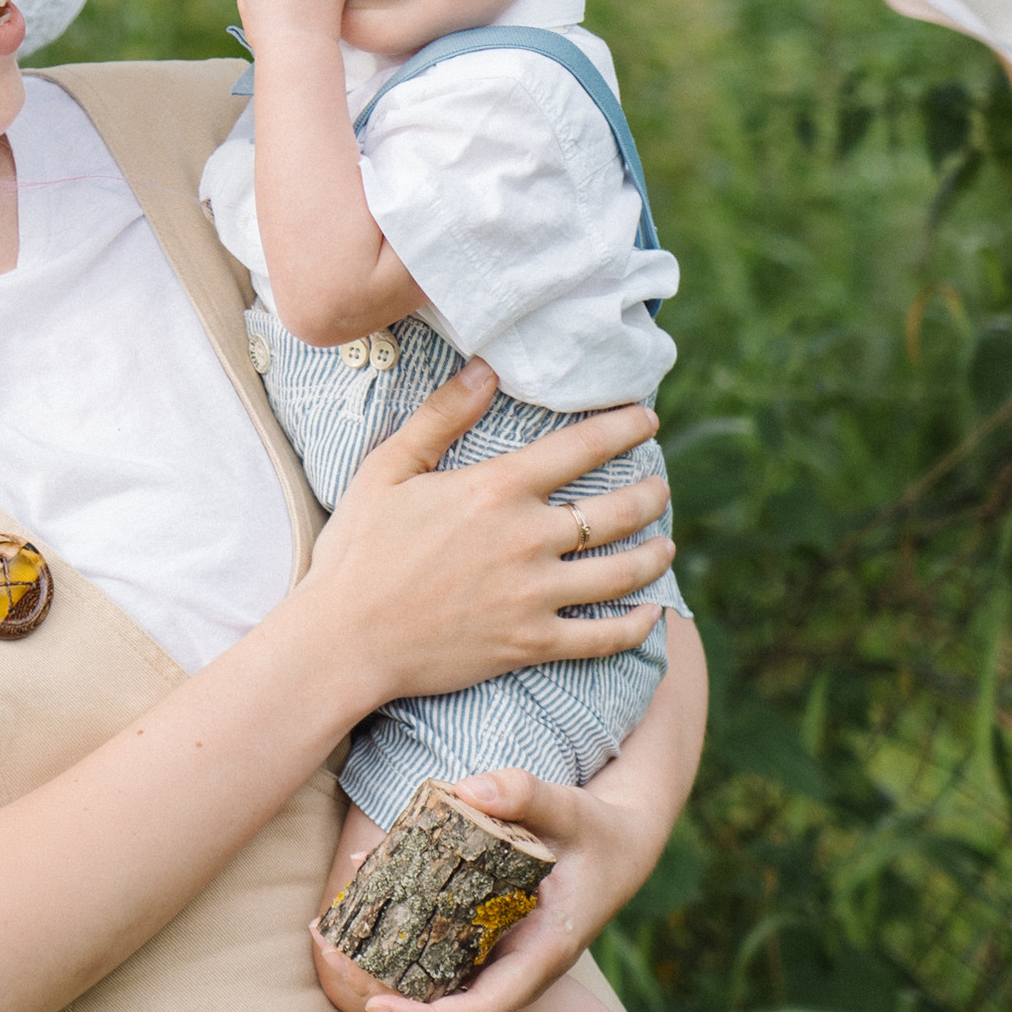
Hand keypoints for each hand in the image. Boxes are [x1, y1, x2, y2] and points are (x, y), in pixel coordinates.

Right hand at [299, 364, 671, 715]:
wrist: (345, 639)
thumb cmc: (358, 551)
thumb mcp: (387, 470)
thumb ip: (440, 417)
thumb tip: (485, 367)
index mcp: (496, 489)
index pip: (581, 447)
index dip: (623, 428)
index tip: (648, 419)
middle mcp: (527, 538)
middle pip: (616, 510)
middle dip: (651, 494)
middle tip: (661, 486)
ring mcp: (535, 594)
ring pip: (622, 572)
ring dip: (654, 555)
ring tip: (666, 545)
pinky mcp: (532, 643)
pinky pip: (604, 637)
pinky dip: (636, 625)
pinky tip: (650, 615)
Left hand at [315, 759, 657, 1011]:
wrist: (618, 846)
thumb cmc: (597, 831)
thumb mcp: (572, 807)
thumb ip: (526, 794)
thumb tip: (469, 790)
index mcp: (541, 954)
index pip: (482, 1008)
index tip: (378, 1007)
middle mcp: (514, 966)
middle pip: (442, 1007)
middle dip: (383, 991)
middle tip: (328, 951)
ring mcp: (497, 954)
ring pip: (431, 980)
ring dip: (378, 962)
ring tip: (324, 926)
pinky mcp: (482, 933)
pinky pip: (432, 945)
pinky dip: (395, 925)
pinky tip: (363, 881)